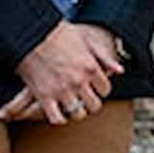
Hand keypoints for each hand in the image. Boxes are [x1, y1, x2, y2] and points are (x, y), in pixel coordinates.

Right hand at [0, 21, 121, 125]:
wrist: (33, 33)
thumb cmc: (59, 34)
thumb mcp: (86, 41)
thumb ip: (104, 57)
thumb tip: (120, 70)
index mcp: (91, 67)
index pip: (105, 89)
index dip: (101, 90)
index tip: (95, 89)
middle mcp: (79, 81)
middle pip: (94, 105)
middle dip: (91, 104)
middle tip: (85, 101)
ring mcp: (62, 90)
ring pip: (77, 113)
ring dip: (76, 112)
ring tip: (73, 108)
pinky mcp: (44, 96)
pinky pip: (56, 117)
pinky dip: (58, 119)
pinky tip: (59, 114)